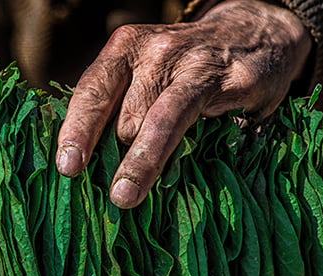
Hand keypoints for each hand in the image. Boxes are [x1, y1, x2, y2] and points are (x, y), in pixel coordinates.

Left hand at [56, 0, 310, 207]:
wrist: (255, 33)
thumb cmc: (184, 70)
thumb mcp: (146, 74)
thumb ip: (120, 107)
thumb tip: (89, 165)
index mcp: (126, 48)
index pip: (93, 90)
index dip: (77, 129)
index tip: (68, 166)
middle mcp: (156, 51)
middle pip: (124, 114)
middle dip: (110, 153)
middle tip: (99, 188)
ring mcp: (194, 63)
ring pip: (158, 119)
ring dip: (140, 161)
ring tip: (125, 196)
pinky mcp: (231, 81)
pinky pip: (199, 121)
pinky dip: (181, 149)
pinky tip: (174, 175)